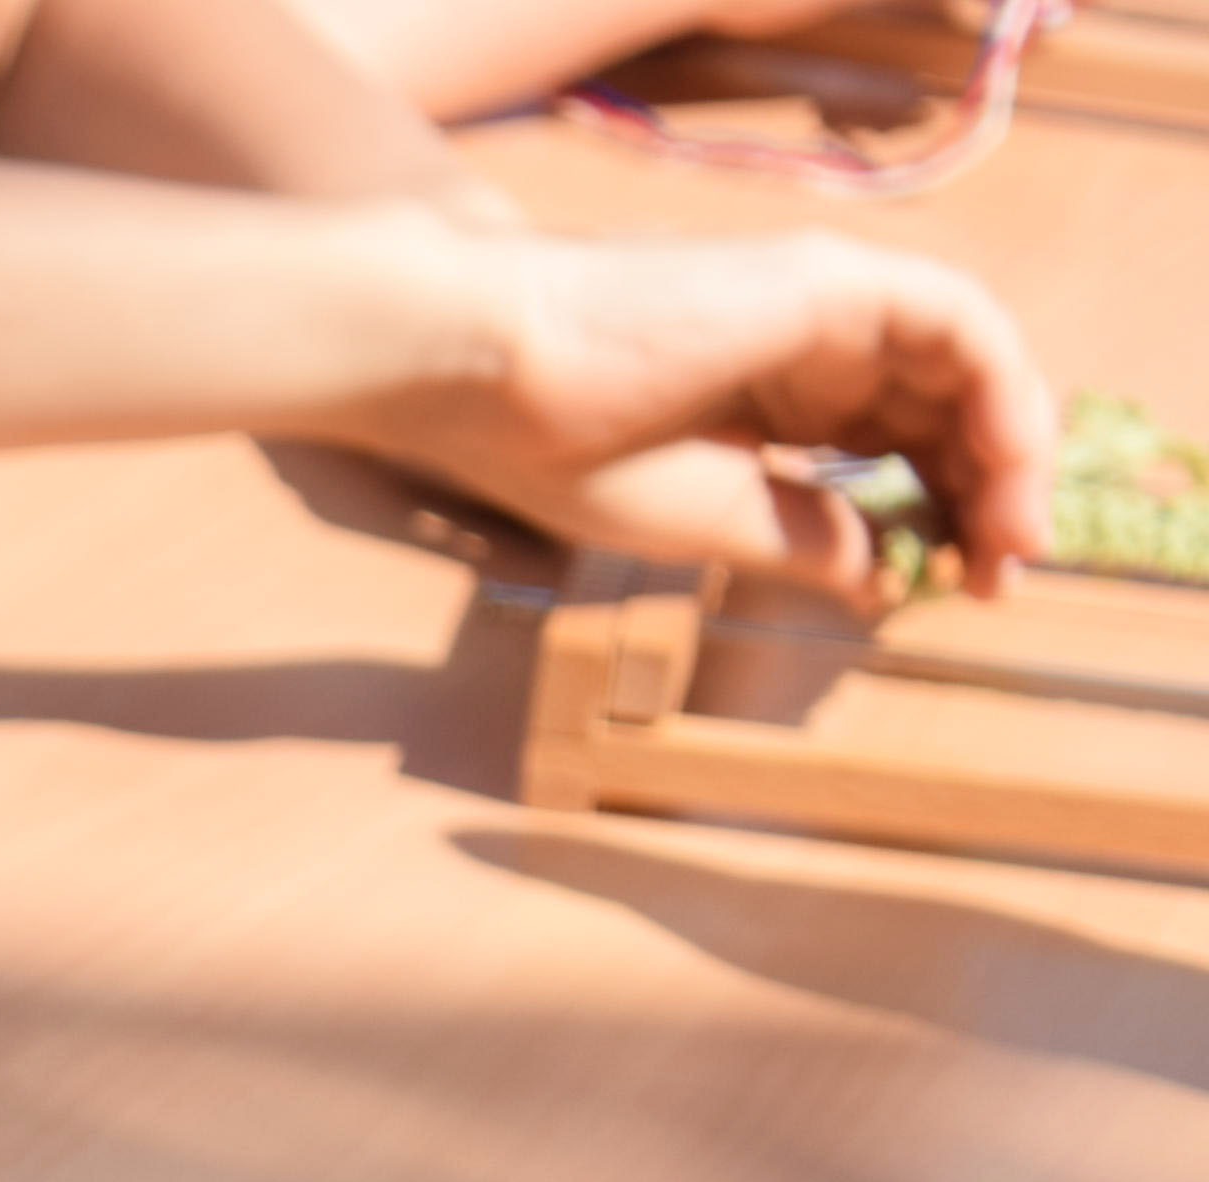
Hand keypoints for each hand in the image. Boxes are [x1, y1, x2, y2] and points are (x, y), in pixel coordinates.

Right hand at [339, 218, 1057, 604]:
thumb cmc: (553, 448)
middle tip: (1007, 571)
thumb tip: (891, 576)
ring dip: (1012, 448)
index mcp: (776, 396)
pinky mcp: (833, 281)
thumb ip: (808, 536)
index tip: (966, 585)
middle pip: (945, 408)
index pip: (898, 444)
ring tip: (1012, 534)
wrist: (483, 375)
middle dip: (992, 489)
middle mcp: (817, 343)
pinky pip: (960, 323)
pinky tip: (999, 463)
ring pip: (969, 364)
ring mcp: (830, 305)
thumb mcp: (710, 519)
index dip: (946, 510)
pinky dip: (999, 389)